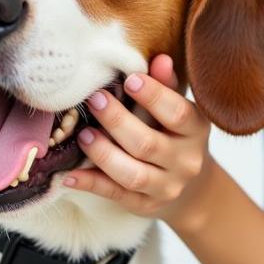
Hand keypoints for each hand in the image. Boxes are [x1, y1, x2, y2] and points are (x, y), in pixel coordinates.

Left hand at [61, 54, 213, 226]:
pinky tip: (68, 174)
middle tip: (95, 100)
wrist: (191, 187)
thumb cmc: (176, 136)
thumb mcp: (178, 111)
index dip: (154, 96)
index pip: (178, 114)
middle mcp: (186, 161)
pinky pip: (115, 195)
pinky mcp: (146, 205)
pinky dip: (90, 184)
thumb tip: (160, 58)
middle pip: (148, 144)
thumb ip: (167, 86)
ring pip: (132, 173)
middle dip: (118, 122)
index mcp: (196, 131)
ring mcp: (167, 186)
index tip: (129, 79)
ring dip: (103, 154)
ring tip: (83, 134)